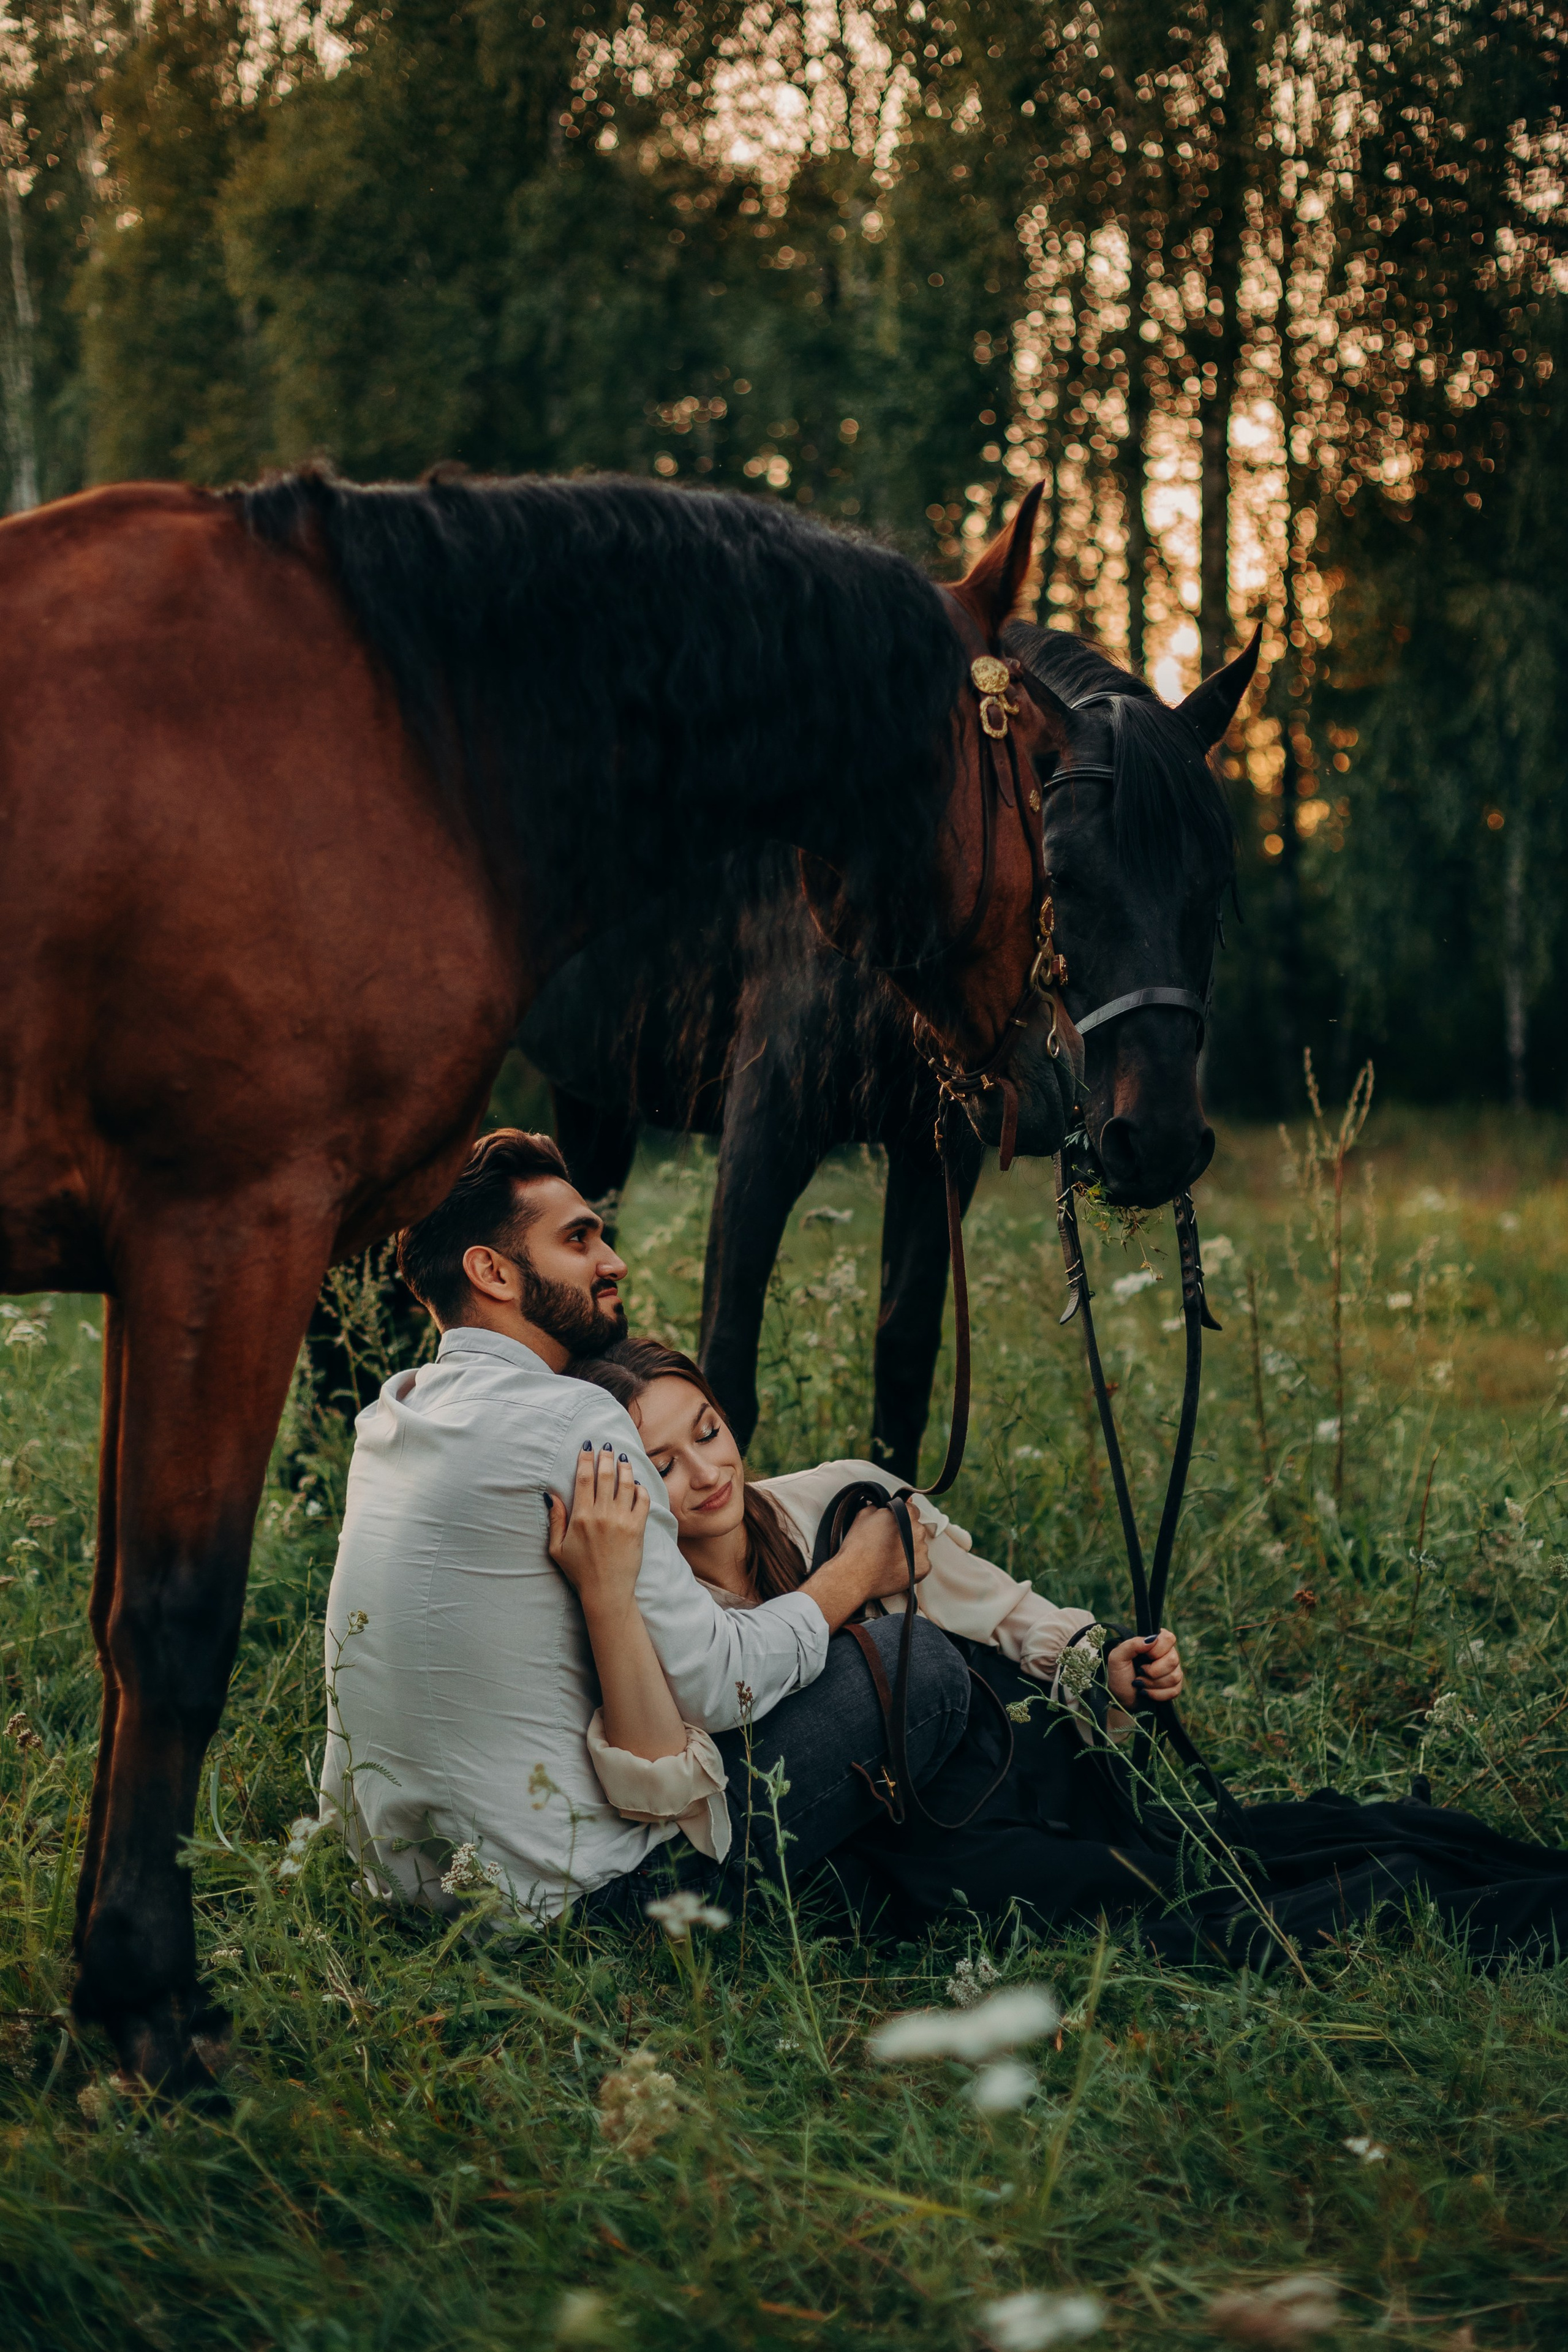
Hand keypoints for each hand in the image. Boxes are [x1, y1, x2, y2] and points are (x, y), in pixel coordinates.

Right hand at [548, 1441, 650, 1613]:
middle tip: (607, 1446)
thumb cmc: (579, 1572)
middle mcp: (602, 1515)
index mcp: (581, 1517)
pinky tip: (637, 1484)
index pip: (583, 1479)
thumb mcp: (557, 1548)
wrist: (606, 1591)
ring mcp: (622, 1520)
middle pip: (605, 1476)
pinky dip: (641, 1489)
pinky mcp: (638, 1528)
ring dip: (625, 1467)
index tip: (587, 1446)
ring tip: (623, 1458)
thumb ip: (555, 1520)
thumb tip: (550, 1495)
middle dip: (605, 1457)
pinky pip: (642, 1500)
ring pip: (626, 1484)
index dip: (585, 1459)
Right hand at [838, 1501, 931, 1600]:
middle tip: (887, 1544)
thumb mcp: (864, 1515)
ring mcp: (922, 1550)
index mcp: (905, 1515)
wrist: (855, 1576)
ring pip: (919, 1547)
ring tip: (889, 1558)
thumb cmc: (857, 1546)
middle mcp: (918, 1531)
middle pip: (916, 1529)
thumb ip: (881, 1504)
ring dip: (909, 1550)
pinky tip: (896, 1568)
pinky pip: (921, 1564)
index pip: (912, 1510)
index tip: (892, 1526)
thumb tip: (890, 1499)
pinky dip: (911, 1566)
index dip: (901, 1517)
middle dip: (906, 1534)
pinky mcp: (923, 1568)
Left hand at [1106, 1627, 1182, 1708]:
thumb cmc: (1119, 1675)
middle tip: (1139, 1672)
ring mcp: (1173, 1671)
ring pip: (1174, 1677)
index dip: (1157, 1650)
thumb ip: (1132, 1644)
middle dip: (1153, 1671)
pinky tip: (1146, 1692)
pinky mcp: (1175, 1687)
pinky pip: (1174, 1691)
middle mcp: (1167, 1655)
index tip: (1144, 1656)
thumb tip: (1152, 1639)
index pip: (1168, 1638)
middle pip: (1173, 1660)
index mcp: (1154, 1643)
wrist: (1120, 1697)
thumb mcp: (1117, 1657)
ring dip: (1152, 1684)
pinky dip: (1156, 1694)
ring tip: (1140, 1683)